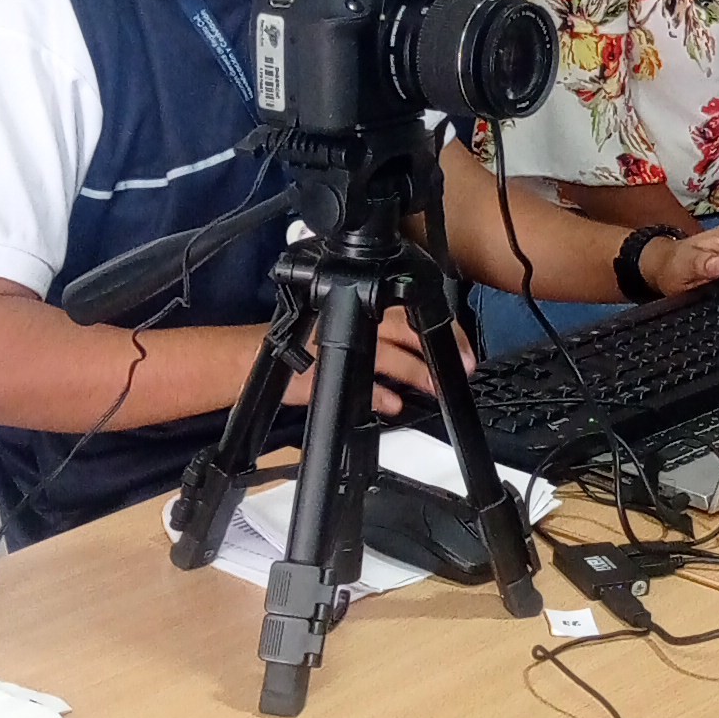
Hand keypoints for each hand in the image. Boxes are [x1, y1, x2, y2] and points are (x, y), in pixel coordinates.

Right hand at [284, 303, 449, 423]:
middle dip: (434, 351)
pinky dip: (379, 396)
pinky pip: (357, 387)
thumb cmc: (300, 342)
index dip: (440, 330)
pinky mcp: (321, 376)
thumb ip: (382, 338)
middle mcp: (351, 325)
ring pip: (386, 357)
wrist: (255, 358)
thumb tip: (421, 352)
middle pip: (403, 332)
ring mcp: (337, 351)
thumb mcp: (344, 330)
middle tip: (463, 368)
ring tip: (434, 386)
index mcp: (358, 312)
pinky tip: (395, 405)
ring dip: (415, 372)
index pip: (408, 315)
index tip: (463, 349)